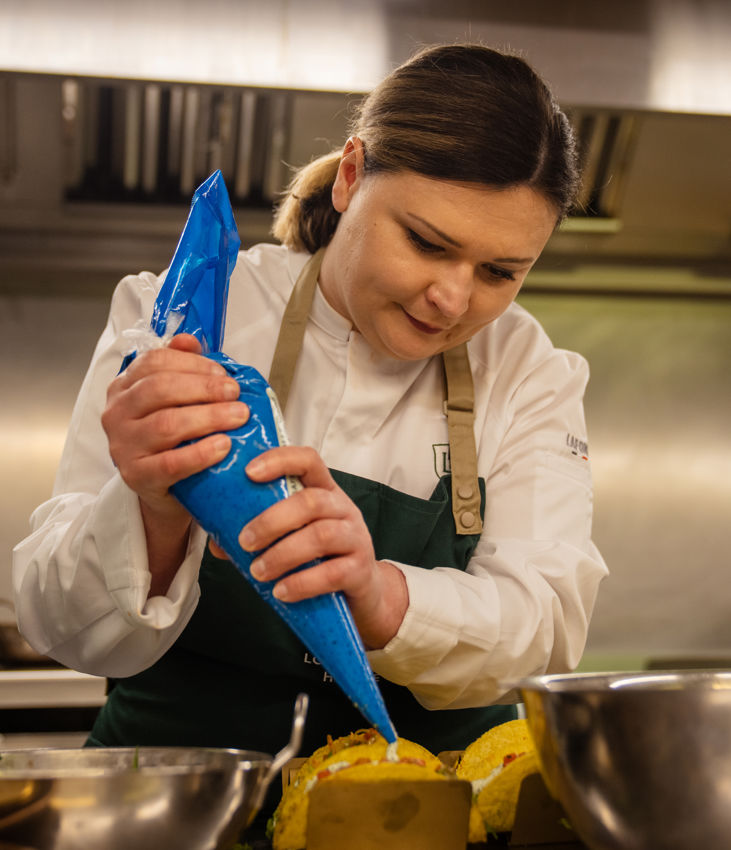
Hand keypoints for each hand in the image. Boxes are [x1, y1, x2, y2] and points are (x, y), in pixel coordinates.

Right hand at [102, 334, 248, 592]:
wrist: (166, 491)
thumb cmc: (175, 439)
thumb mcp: (176, 401)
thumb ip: (182, 368)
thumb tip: (189, 339)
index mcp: (124, 387)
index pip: (154, 362)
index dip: (192, 364)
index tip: (224, 373)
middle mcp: (117, 414)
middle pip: (159, 390)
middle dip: (203, 388)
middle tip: (236, 394)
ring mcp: (123, 446)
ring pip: (166, 424)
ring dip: (209, 417)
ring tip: (239, 417)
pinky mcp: (137, 477)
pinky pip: (171, 463)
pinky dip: (201, 453)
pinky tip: (224, 446)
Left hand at [213, 445, 408, 648]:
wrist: (360, 595)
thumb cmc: (320, 559)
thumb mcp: (292, 538)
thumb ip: (258, 535)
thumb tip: (217, 541)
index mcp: (324, 492)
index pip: (308, 460)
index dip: (280, 460)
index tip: (249, 471)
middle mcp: (343, 509)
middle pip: (310, 501)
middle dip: (272, 520)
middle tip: (245, 541)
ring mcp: (356, 538)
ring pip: (321, 535)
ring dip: (282, 554)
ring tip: (258, 571)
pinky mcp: (361, 570)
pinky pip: (333, 573)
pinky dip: (302, 583)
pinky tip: (281, 591)